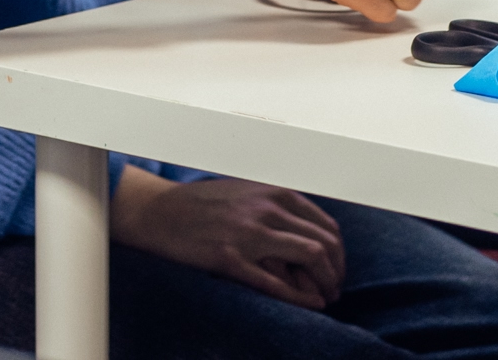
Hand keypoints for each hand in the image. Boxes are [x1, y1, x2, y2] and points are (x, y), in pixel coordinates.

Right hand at [111, 171, 343, 307]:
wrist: (159, 211)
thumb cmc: (202, 204)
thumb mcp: (248, 192)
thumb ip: (277, 205)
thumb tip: (307, 230)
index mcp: (275, 193)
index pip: (326, 226)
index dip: (338, 254)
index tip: (335, 269)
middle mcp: (268, 209)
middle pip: (325, 243)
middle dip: (336, 271)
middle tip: (334, 288)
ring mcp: (249, 234)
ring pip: (311, 257)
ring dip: (326, 282)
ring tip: (325, 297)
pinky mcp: (230, 258)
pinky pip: (276, 282)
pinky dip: (301, 297)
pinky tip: (311, 305)